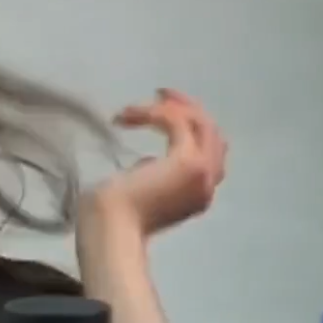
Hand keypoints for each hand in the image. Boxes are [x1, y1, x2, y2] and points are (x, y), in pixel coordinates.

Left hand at [85, 88, 227, 235]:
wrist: (110, 228)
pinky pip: (178, 122)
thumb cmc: (112, 216)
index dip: (191, 127)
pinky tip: (128, 116)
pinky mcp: (187, 162)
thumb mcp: (140, 193)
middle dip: (189, 109)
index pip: (210, 150)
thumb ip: (153, 177)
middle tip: (161, 94)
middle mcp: (208, 183)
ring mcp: (202, 173)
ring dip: (172, 108)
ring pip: (202, 124)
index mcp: (198, 193)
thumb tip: (149, 162)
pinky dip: (155, 112)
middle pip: (213, 133)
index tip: (163, 112)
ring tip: (138, 106)